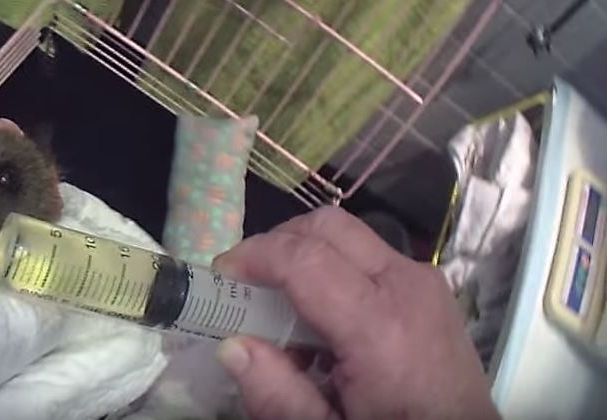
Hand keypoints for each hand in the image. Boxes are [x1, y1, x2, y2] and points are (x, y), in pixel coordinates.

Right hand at [211, 207, 498, 419]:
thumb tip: (231, 347)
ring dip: (303, 253)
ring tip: (281, 305)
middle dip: (275, 243)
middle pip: (326, 227)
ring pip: (347, 233)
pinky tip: (320, 315)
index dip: (252, 257)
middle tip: (245, 286)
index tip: (219, 278)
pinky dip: (330, 265)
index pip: (303, 258)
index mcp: (380, 326)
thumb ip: (277, 396)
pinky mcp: (428, 284)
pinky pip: (368, 252)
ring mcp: (423, 279)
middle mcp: (407, 286)